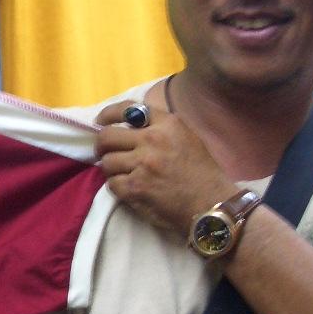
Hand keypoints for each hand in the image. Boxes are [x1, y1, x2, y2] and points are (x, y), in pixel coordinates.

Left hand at [92, 100, 235, 235]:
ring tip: (122, 173)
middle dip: (102, 145)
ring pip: (107, 162)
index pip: (127, 109)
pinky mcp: (135, 188)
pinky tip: (129, 188)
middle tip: (105, 152)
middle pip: (107, 136)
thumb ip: (160, 127)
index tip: (101, 121)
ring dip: (111, 168)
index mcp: (167, 124)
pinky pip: (111, 183)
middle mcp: (152, 140)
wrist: (211, 204)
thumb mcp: (186, 137)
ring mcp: (142, 165)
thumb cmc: (202, 171)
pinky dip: (117, 186)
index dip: (108, 114)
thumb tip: (129, 124)